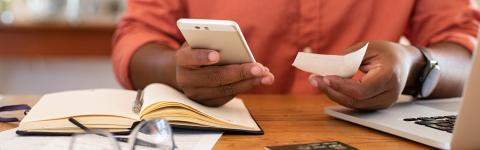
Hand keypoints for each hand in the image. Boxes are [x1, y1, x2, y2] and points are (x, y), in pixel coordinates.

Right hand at [176, 44, 274, 106]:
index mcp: (182, 60)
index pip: (189, 58)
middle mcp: (186, 80)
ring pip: (225, 89)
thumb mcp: (201, 41)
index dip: (202, 56)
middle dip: (239, 72)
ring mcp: (196, 94)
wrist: (187, 71)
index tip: (216, 55)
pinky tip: (259, 80)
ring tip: (266, 76)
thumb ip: (213, 42)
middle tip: (259, 68)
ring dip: (249, 82)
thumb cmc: (199, 50)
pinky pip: (229, 96)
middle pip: (214, 77)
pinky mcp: (207, 103)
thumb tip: (237, 48)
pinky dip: (245, 87)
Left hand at [309, 41, 423, 109]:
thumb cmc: (387, 53)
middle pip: (355, 100)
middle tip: (314, 79)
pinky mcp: (376, 105)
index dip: (342, 86)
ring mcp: (383, 102)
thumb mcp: (368, 47)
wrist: (405, 63)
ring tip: (316, 81)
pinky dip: (339, 94)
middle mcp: (388, 94)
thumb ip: (348, 58)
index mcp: (390, 76)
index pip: (363, 89)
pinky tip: (327, 86)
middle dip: (331, 90)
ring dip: (332, 93)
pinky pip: (354, 103)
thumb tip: (328, 69)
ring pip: (352, 104)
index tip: (325, 78)